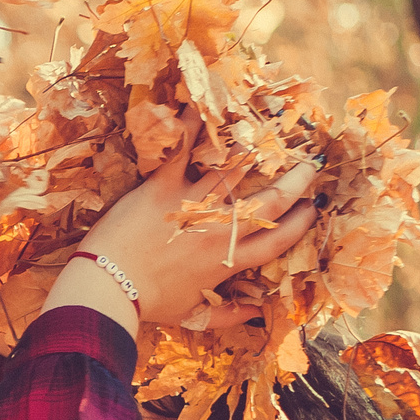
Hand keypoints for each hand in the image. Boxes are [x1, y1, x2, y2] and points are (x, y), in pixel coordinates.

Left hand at [51, 111, 320, 332]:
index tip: (313, 208)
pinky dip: (191, 126)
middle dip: (297, 181)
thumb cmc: (146, 304)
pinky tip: (201, 104)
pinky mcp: (162, 188)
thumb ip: (227, 316)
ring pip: (235, 170)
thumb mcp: (190, 316)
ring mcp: (192, 205)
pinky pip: (182, 151)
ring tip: (270, 132)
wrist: (106, 289)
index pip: (278, 239)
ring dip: (257, 148)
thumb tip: (256, 315)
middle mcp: (218, 229)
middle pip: (271, 201)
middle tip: (310, 166)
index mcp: (228, 260)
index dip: (301, 223)